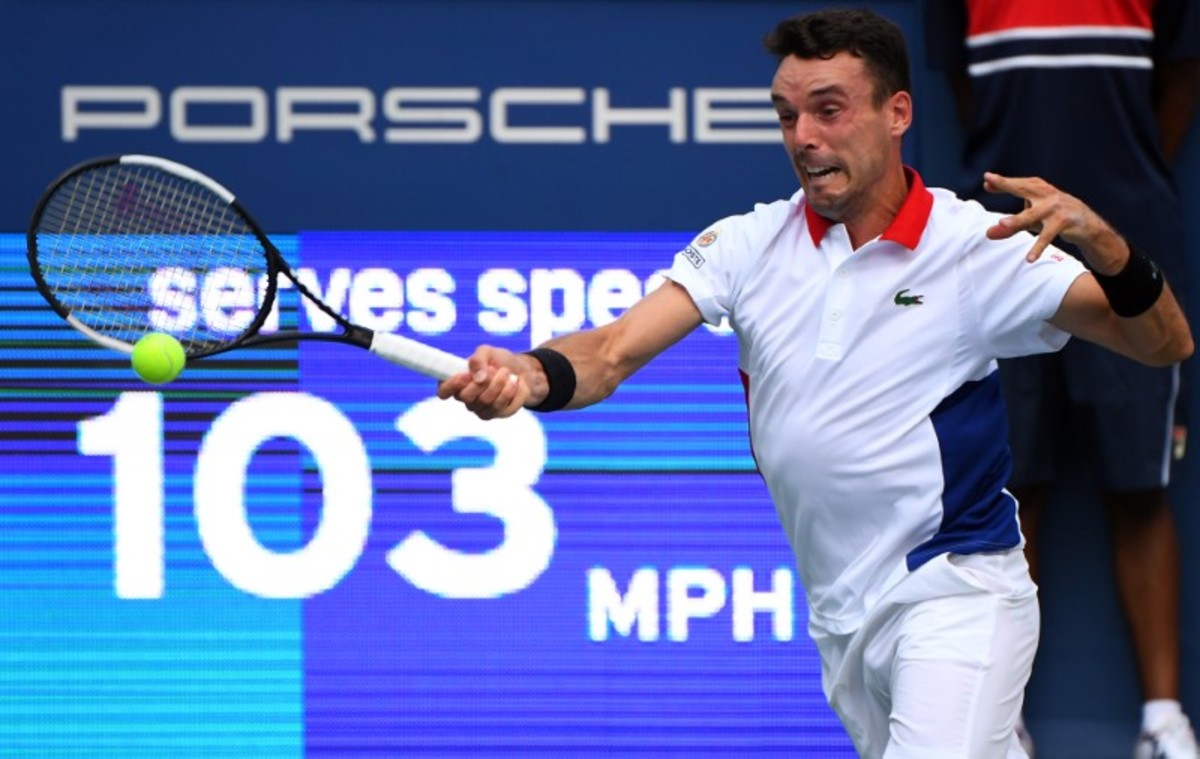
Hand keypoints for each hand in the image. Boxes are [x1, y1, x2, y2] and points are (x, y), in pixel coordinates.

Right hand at [436, 345, 531, 419]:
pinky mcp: (495, 413)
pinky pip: (500, 405)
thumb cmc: (499, 361)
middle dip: (483, 380)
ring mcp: (479, 408)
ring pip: (485, 400)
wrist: (522, 370)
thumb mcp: (487, 352)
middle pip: (466, 396)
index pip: (443, 391)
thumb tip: (478, 377)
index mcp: (457, 381)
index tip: (466, 375)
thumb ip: (478, 360)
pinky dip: (508, 390)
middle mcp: (465, 398)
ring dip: (498, 382)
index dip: (451, 385)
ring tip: (505, 372)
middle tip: (493, 368)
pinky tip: (512, 382)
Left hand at [982, 172, 1125, 272]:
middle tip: (989, 181)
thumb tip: (987, 234)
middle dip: (1007, 184)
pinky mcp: (1063, 223)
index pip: (1018, 184)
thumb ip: (1009, 227)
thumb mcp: (1031, 222)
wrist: (1088, 225)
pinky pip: (1047, 236)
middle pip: (1024, 189)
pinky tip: (1029, 259)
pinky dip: (1038, 247)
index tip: (987, 179)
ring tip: (1002, 224)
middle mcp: (1047, 195)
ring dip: (1017, 220)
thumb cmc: (1054, 218)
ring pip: (1032, 215)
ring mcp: (1055, 208)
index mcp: (1039, 189)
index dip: (1002, 182)